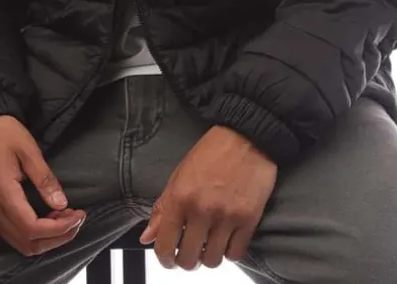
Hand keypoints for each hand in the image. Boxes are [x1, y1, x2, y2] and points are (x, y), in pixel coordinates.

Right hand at [0, 114, 85, 256]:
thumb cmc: (3, 133)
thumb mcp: (29, 149)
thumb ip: (45, 179)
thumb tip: (62, 204)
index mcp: (1, 192)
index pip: (31, 228)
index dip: (58, 229)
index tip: (78, 216)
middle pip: (26, 243)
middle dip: (56, 238)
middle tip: (76, 220)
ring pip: (19, 243)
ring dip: (45, 238)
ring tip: (65, 219)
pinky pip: (11, 234)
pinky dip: (32, 234)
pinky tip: (48, 218)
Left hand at [140, 125, 276, 269]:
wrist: (247, 135)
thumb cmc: (212, 152)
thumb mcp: (180, 174)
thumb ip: (163, 207)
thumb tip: (147, 237)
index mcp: (180, 197)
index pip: (164, 246)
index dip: (164, 258)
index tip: (168, 258)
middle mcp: (202, 210)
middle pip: (189, 259)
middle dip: (186, 260)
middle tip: (190, 251)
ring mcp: (227, 216)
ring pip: (213, 261)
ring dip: (208, 257)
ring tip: (209, 243)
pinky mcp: (249, 219)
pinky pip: (235, 254)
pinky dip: (229, 252)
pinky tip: (226, 239)